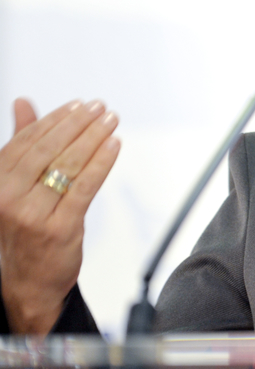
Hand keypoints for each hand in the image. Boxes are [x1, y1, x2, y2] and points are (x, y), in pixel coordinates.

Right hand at [0, 98, 119, 333]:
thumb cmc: (23, 228)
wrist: (27, 283)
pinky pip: (85, 187)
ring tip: (111, 121)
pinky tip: (114, 146)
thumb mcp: (15, 186)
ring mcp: (32, 214)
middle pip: (48, 151)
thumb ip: (21, 143)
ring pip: (68, 166)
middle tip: (100, 108)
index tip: (79, 105)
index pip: (27, 142)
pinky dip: (102, 163)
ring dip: (94, 138)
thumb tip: (22, 102)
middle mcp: (8, 198)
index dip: (55, 120)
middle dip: (77, 124)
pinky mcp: (59, 228)